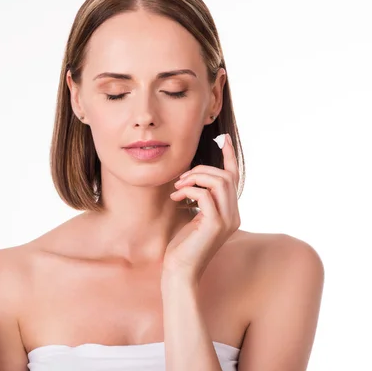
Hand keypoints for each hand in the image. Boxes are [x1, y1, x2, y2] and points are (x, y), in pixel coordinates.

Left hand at [164, 133, 240, 284]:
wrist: (179, 272)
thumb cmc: (181, 246)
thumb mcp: (191, 217)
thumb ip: (198, 199)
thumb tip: (191, 177)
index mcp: (230, 212)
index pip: (234, 178)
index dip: (229, 156)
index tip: (221, 139)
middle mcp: (234, 215)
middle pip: (226, 176)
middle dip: (201, 170)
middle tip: (180, 179)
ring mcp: (227, 221)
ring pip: (220, 182)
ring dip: (196, 178)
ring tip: (177, 187)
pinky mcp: (215, 225)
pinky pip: (206, 195)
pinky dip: (190, 190)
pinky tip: (176, 197)